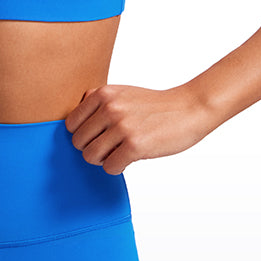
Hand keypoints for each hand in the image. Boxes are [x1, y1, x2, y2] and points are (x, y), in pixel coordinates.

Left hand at [64, 83, 213, 174]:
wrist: (190, 108)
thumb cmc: (155, 105)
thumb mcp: (122, 92)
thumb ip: (98, 103)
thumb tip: (71, 125)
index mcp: (103, 94)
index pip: (70, 124)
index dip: (83, 134)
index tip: (98, 136)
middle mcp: (110, 108)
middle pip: (78, 142)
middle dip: (92, 148)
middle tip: (110, 147)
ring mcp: (122, 127)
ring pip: (90, 156)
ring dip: (103, 160)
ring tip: (119, 152)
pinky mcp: (135, 146)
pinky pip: (109, 167)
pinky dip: (117, 167)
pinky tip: (129, 159)